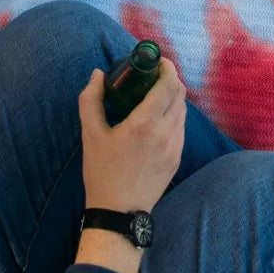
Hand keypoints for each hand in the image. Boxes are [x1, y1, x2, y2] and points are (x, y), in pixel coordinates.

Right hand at [77, 59, 185, 213]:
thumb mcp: (90, 134)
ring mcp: (175, 147)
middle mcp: (166, 133)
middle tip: (153, 75)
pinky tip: (158, 118)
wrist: (119, 211)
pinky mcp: (178, 158)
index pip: (168, 85)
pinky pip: (181, 127)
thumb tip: (97, 75)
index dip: (167, 67)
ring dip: (173, 97)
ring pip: (183, 110)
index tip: (157, 61)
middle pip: (180, 94)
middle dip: (170, 79)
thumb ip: (91, 99)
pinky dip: (174, 115)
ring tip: (155, 94)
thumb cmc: (102, 172)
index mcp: (144, 124)